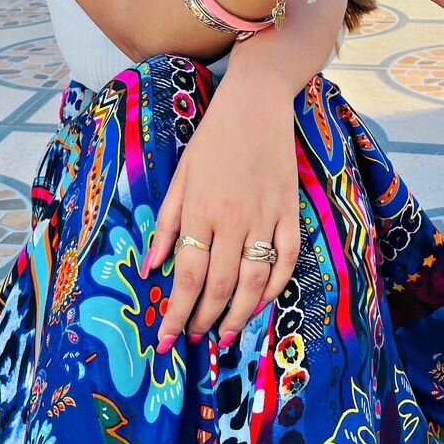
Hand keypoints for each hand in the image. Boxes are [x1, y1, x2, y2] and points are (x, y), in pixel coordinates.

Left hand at [140, 75, 299, 351]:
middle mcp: (232, 219)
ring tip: (225, 335)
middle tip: (194, 338)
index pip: (186, 275)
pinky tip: (261, 302)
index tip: (166, 340)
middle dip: (204, 319)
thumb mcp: (180, 176)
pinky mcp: (290, 212)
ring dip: (239, 314)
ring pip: (255, 280)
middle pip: (219, 285)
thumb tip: (153, 268)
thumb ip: (166, 223)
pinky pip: (287, 260)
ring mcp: (265, 217)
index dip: (176, 313)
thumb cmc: (212, 139)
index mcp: (199, 210)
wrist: (256, 103)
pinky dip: (275, 286)